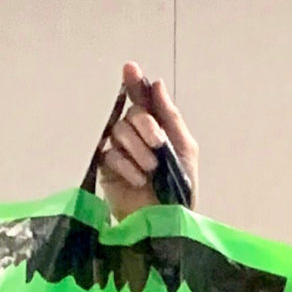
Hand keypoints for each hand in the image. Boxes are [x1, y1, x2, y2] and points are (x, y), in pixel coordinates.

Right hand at [100, 61, 199, 216]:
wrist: (168, 223)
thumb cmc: (180, 190)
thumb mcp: (185, 150)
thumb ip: (171, 117)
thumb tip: (156, 83)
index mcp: (156, 127)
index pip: (142, 98)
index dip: (134, 82)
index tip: (130, 68)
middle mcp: (135, 134)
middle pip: (132, 114)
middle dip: (147, 127)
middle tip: (159, 146)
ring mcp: (119, 150)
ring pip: (119, 131)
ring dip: (138, 150)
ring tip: (151, 170)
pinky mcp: (106, 168)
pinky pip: (109, 153)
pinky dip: (126, 166)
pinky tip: (138, 180)